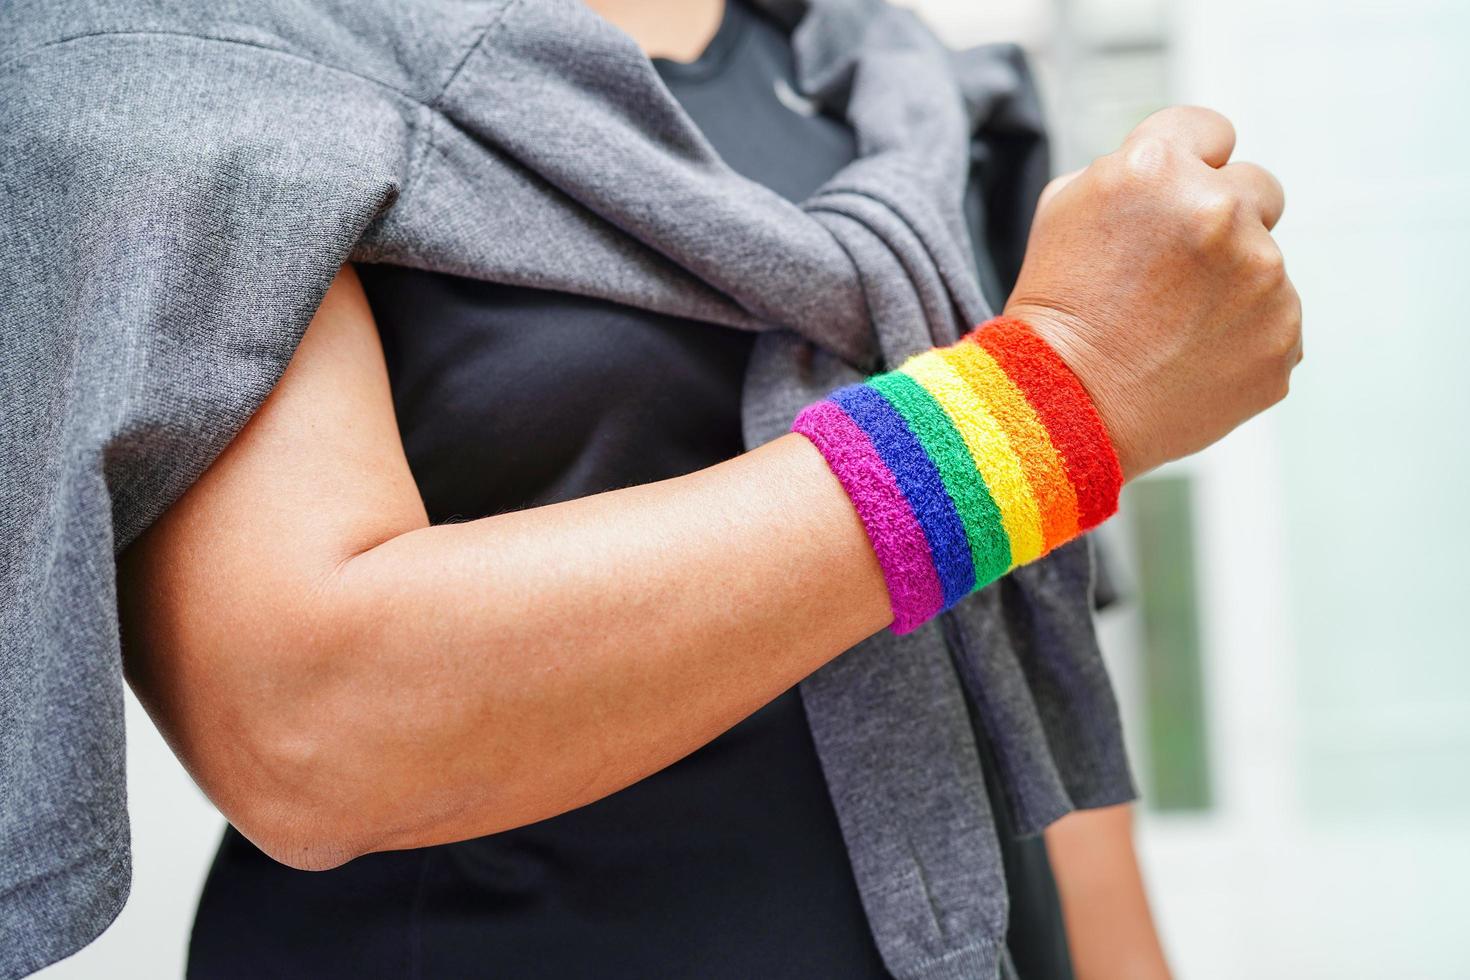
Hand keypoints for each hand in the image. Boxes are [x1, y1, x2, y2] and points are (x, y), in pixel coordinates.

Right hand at [1004, 106, 1301, 479]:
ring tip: (1169, 328)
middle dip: (1223, 220)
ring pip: (1266, 262)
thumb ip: (1135, 167)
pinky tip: (1189, 359)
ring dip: (1230, 285)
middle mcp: (1221, 211)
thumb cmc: (1054, 307)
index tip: (1167, 206)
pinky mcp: (1284, 336)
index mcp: (1160, 167)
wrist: (1062, 410)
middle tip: (1171, 273)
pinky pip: (1274, 321)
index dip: (1188, 165)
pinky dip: (1240, 338)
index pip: (1212, 131)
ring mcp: (1263, 277)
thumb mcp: (1065, 207)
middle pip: (1259, 187)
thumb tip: (1188, 164)